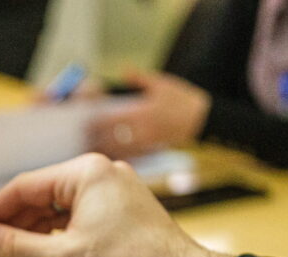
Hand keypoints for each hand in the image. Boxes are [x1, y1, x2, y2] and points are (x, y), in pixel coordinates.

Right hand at [0, 154, 233, 256]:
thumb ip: (13, 245)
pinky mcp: (116, 217)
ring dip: (34, 250)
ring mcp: (109, 196)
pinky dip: (58, 252)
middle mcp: (97, 176)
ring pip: (53, 220)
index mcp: (85, 173)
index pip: (21, 188)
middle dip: (12, 237)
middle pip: (36, 204)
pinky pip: (74, 229)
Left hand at [89, 70, 210, 158]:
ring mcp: (148, 142)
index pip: (112, 120)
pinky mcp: (153, 149)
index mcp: (143, 113)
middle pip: (112, 139)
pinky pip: (133, 156)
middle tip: (83, 139)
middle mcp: (143, 130)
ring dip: (107, 149)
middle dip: (97, 139)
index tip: (84, 122)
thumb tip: (123, 69)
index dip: (96, 123)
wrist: (204, 119)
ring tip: (93, 148)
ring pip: (121, 150)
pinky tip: (112, 155)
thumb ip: (140, 78)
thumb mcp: (162, 84)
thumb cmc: (181, 98)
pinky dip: (121, 156)